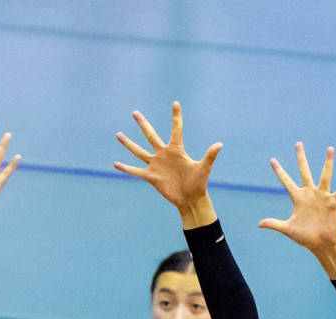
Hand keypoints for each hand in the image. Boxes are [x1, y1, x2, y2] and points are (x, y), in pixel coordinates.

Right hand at [114, 102, 221, 228]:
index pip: (176, 129)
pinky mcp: (150, 176)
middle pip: (150, 136)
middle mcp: (164, 154)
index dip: (176, 116)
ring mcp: (155, 164)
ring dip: (128, 144)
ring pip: (139, 151)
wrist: (190, 198)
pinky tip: (115, 164)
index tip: (175, 103)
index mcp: (176, 149)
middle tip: (135, 113)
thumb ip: (210, 155)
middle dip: (143, 124)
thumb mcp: (204, 168)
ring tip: (118, 134)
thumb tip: (219, 144)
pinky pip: (135, 171)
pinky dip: (125, 168)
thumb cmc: (198, 182)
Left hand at [257, 143, 335, 278]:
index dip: (279, 171)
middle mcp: (310, 194)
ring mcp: (322, 196)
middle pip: (304, 171)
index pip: (286, 181)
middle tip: (298, 144)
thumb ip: (274, 224)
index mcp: (298, 198)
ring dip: (328, 163)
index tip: (272, 160)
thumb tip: (259, 224)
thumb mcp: (288, 229)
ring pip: (325, 176)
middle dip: (301, 158)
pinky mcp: (333, 202)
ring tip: (329, 148)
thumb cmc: (305, 237)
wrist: (321, 244)